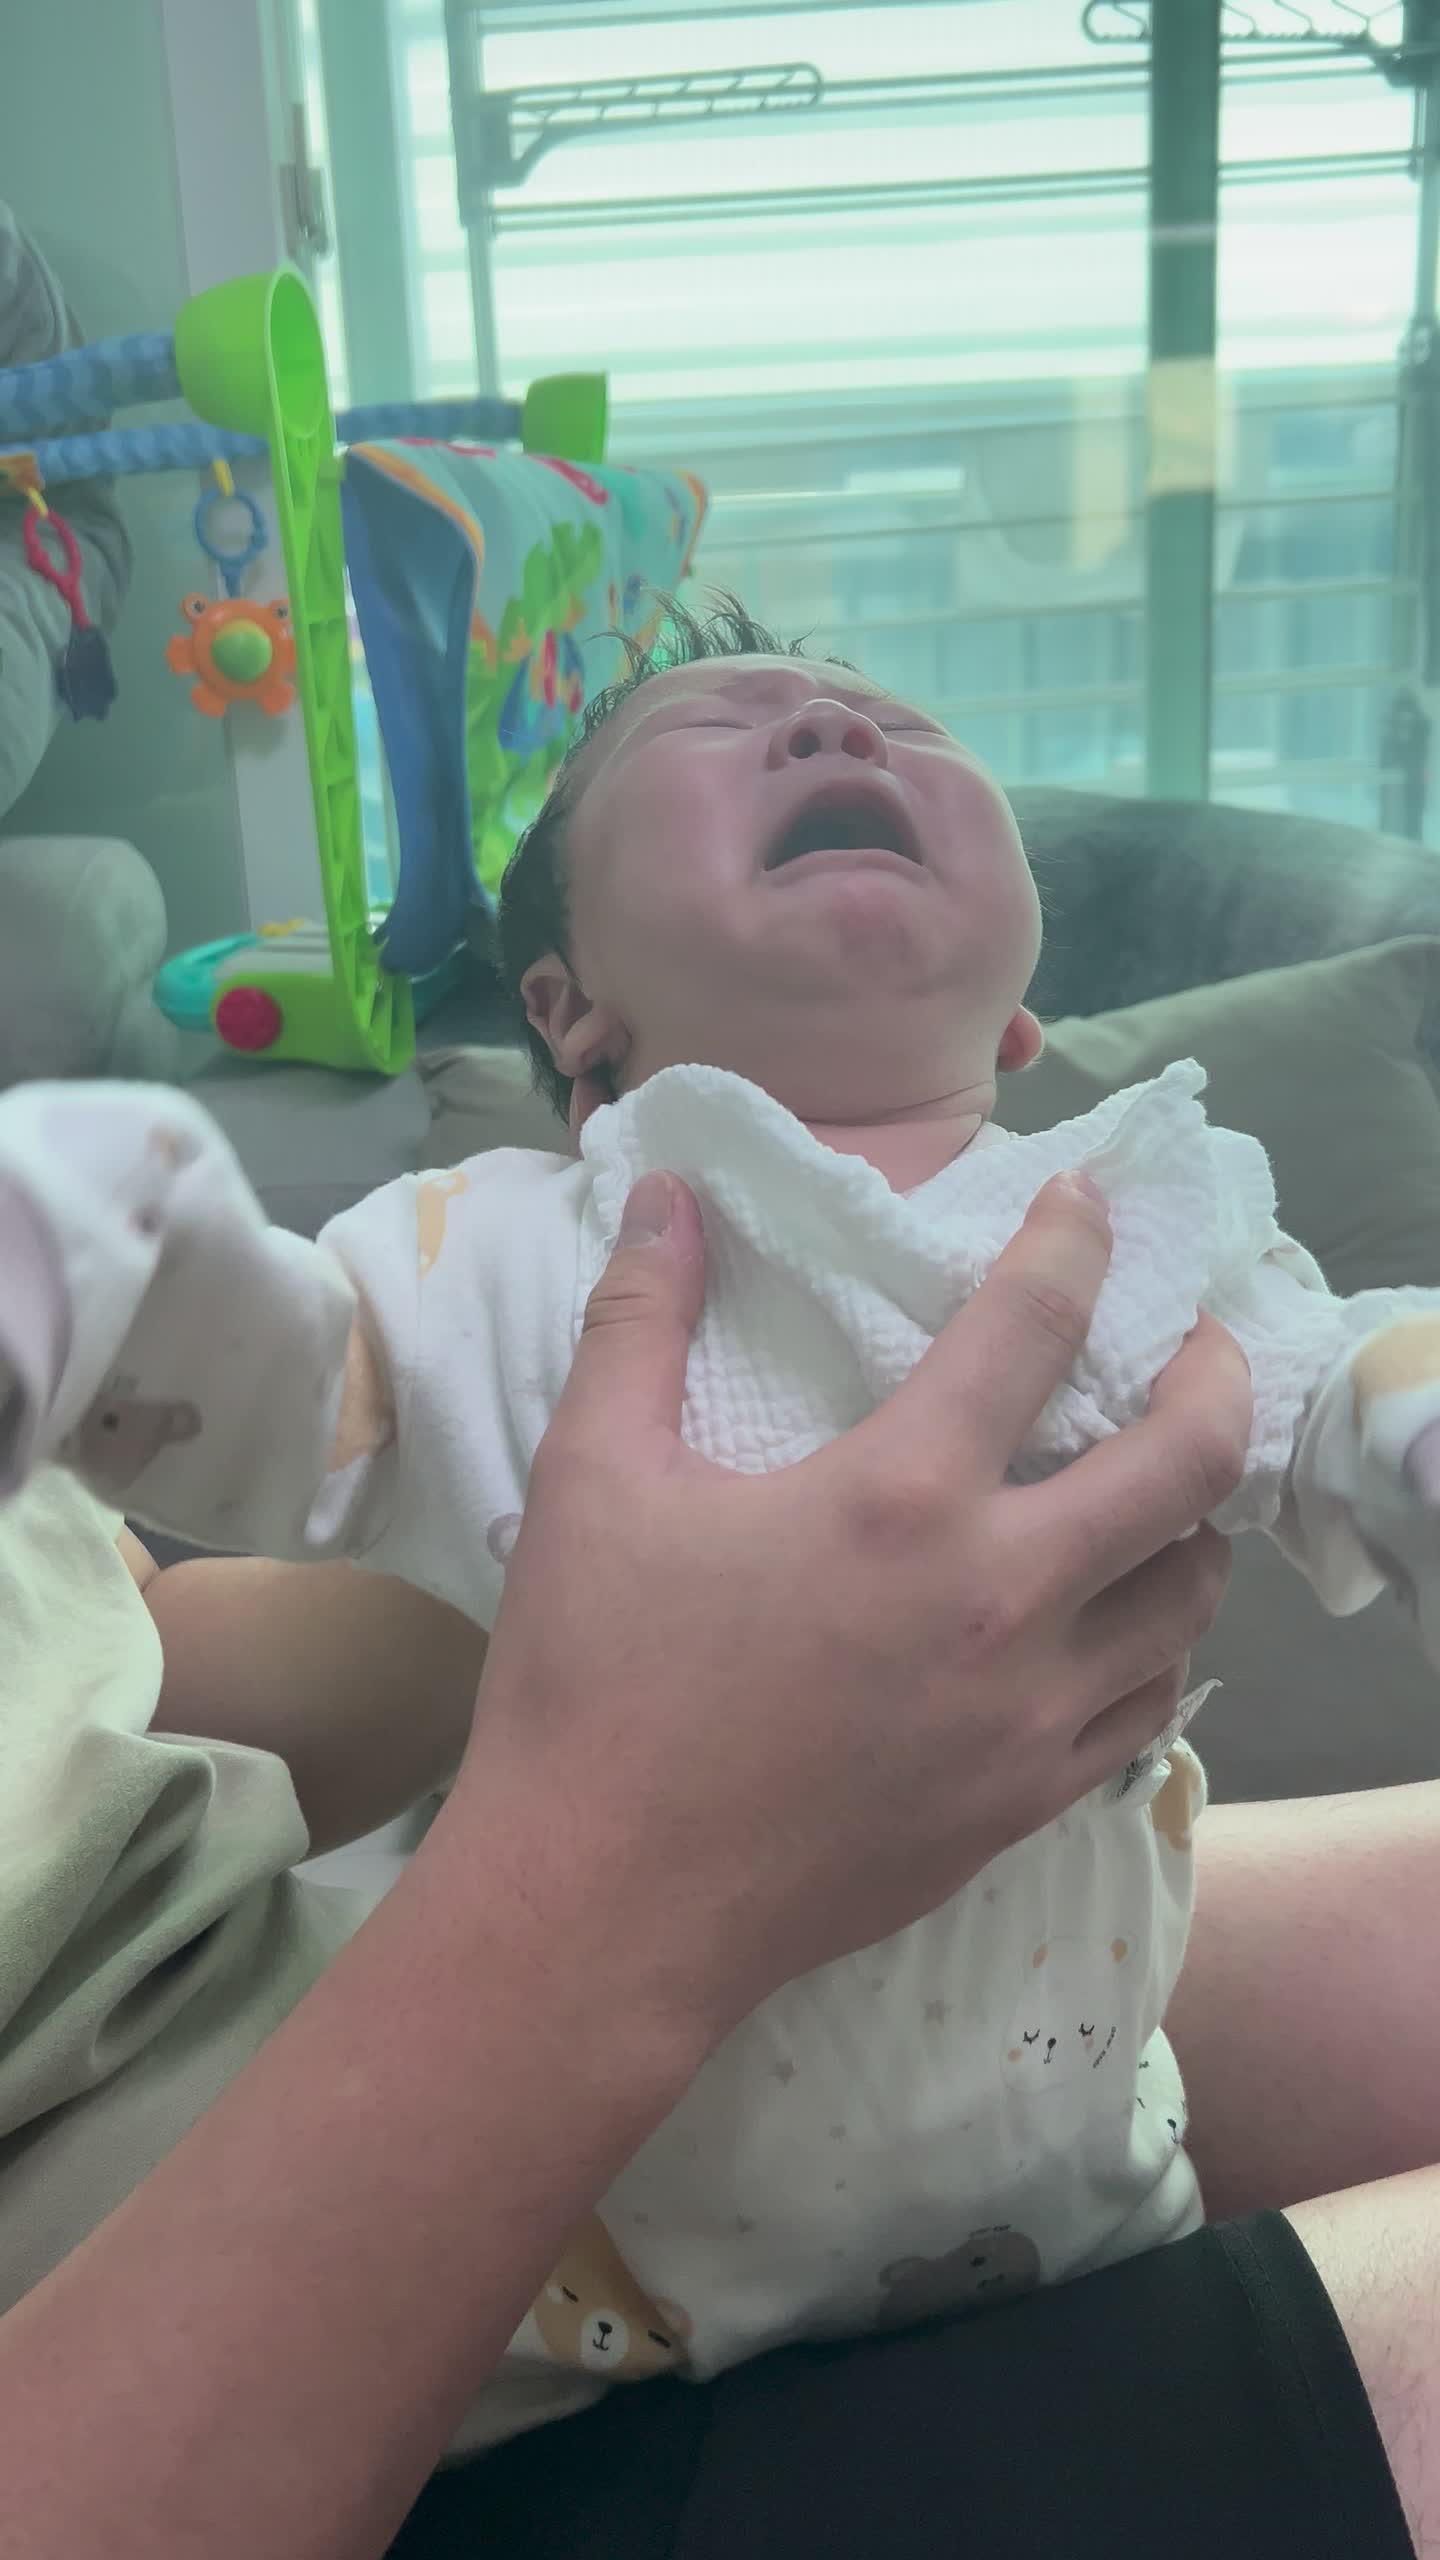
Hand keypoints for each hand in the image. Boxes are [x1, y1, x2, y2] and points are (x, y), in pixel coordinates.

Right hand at [462, 1169, 1248, 2051]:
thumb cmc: (593, 1682)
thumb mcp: (591, 1477)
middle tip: (1183, 1343)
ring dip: (1190, 1520)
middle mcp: (1001, 1598)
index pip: (1036, 1324)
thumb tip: (670, 1195)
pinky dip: (1151, 1643)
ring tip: (1155, 1485)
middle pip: (1189, 1461)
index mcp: (901, 1499)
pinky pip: (1146, 1706)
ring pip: (1191, 1596)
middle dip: (1212, 1374)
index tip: (1089, 1207)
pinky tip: (1106, 1621)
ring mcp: (1030, 1715)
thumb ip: (639, 1321)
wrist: (604, 1907)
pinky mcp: (1026, 1802)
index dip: (1076, 1240)